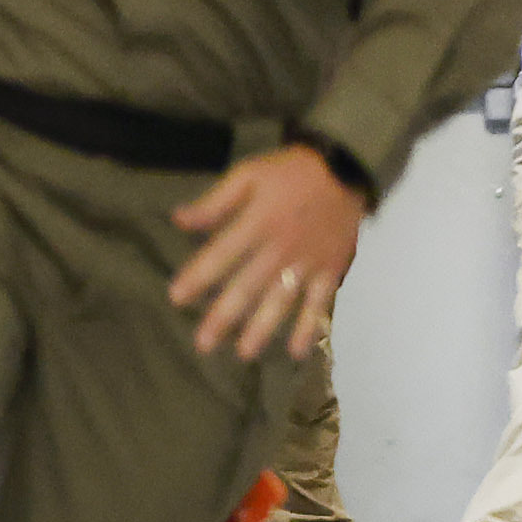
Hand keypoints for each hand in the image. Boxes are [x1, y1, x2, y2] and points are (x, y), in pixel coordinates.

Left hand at [168, 144, 367, 359]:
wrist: (344, 167)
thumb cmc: (290, 172)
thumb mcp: (248, 175)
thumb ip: (215, 202)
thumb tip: (179, 219)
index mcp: (258, 223)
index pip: (221, 255)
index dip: (198, 277)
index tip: (176, 297)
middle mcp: (280, 248)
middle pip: (248, 287)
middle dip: (224, 316)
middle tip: (203, 344)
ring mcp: (308, 263)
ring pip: (281, 301)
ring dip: (262, 329)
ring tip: (243, 353)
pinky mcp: (330, 270)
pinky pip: (320, 303)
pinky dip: (310, 327)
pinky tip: (297, 351)